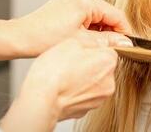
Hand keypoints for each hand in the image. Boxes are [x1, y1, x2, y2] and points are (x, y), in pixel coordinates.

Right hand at [0, 30, 130, 131]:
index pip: (108, 51)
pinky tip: (64, 89)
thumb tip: (97, 43)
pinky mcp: (88, 109)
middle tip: (70, 64)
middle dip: (89, 65)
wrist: (41, 99)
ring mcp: (100, 98)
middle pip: (102, 68)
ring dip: (84, 79)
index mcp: (108, 62)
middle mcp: (109, 82)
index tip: (79, 53)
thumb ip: (91, 41)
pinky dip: (77, 92)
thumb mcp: (72, 42)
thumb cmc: (53, 71)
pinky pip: (85, 96)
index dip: (92, 50)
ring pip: (94, 83)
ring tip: (65, 77)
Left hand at [13, 0, 131, 56]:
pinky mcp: (67, 3)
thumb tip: (125, 42)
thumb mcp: (82, 42)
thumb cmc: (44, 39)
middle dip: (110, 32)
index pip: (117, 15)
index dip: (124, 32)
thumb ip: (107, 41)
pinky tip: (84, 39)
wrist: (21, 37)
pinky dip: (89, 27)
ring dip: (99, 30)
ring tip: (93, 45)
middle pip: (107, 14)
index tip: (128, 44)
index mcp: (87, 1)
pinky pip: (86, 14)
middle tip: (111, 49)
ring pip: (97, 15)